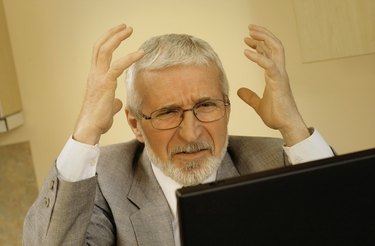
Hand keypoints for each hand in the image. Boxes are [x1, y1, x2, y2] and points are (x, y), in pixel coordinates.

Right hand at [73, 24, 143, 144]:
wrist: (90, 128)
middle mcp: (94, 74)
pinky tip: (140, 53)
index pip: (98, 53)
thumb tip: (119, 102)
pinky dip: (130, 57)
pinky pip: (118, 66)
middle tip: (124, 26)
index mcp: (95, 77)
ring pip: (104, 50)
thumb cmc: (98, 120)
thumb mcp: (108, 107)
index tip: (118, 33)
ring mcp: (98, 78)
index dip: (107, 40)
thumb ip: (113, 101)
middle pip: (100, 46)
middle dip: (112, 34)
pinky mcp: (105, 84)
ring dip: (117, 37)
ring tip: (129, 29)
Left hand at [237, 24, 308, 145]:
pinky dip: (258, 56)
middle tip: (250, 28)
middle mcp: (279, 72)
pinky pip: (269, 65)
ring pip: (275, 49)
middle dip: (263, 35)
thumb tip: (239, 91)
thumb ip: (250, 97)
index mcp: (275, 75)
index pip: (270, 53)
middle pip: (274, 46)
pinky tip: (246, 51)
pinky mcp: (279, 82)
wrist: (287, 126)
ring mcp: (280, 76)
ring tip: (250, 32)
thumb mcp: (258, 104)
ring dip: (263, 38)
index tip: (247, 40)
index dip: (260, 44)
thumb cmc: (277, 116)